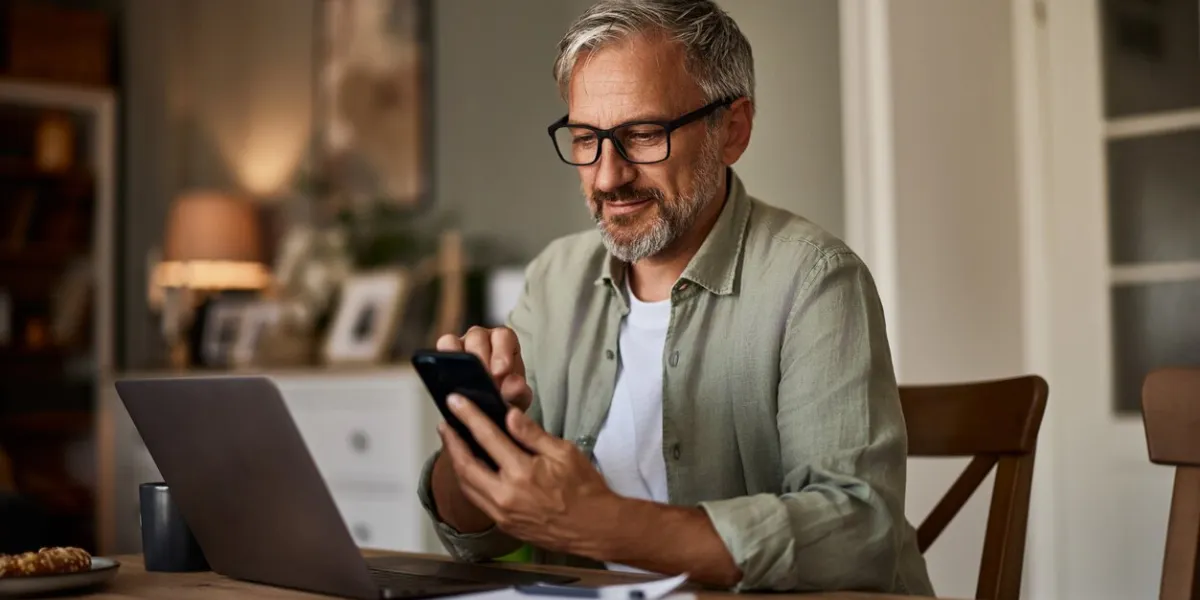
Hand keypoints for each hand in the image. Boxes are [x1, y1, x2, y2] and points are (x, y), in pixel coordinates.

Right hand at [437, 327, 531, 410]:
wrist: (490, 407)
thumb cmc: (506, 396)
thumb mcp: (517, 398)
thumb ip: (518, 392)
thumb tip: (514, 385)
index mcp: (505, 342)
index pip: (503, 336)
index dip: (501, 352)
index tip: (501, 372)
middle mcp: (483, 338)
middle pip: (477, 336)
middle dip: (479, 359)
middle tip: (483, 380)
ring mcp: (462, 343)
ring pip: (455, 340)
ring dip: (459, 359)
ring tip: (464, 382)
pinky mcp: (446, 353)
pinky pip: (441, 348)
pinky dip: (443, 359)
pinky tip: (449, 379)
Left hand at [438, 394, 619, 555]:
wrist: (595, 529)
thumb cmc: (584, 488)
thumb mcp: (565, 452)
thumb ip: (532, 434)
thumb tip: (509, 414)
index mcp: (522, 472)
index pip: (487, 437)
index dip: (468, 416)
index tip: (454, 401)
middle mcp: (506, 495)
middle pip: (465, 465)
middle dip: (451, 442)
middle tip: (444, 424)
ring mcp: (502, 513)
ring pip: (467, 486)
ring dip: (456, 463)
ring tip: (452, 444)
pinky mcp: (504, 524)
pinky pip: (477, 500)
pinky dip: (469, 481)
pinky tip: (470, 469)